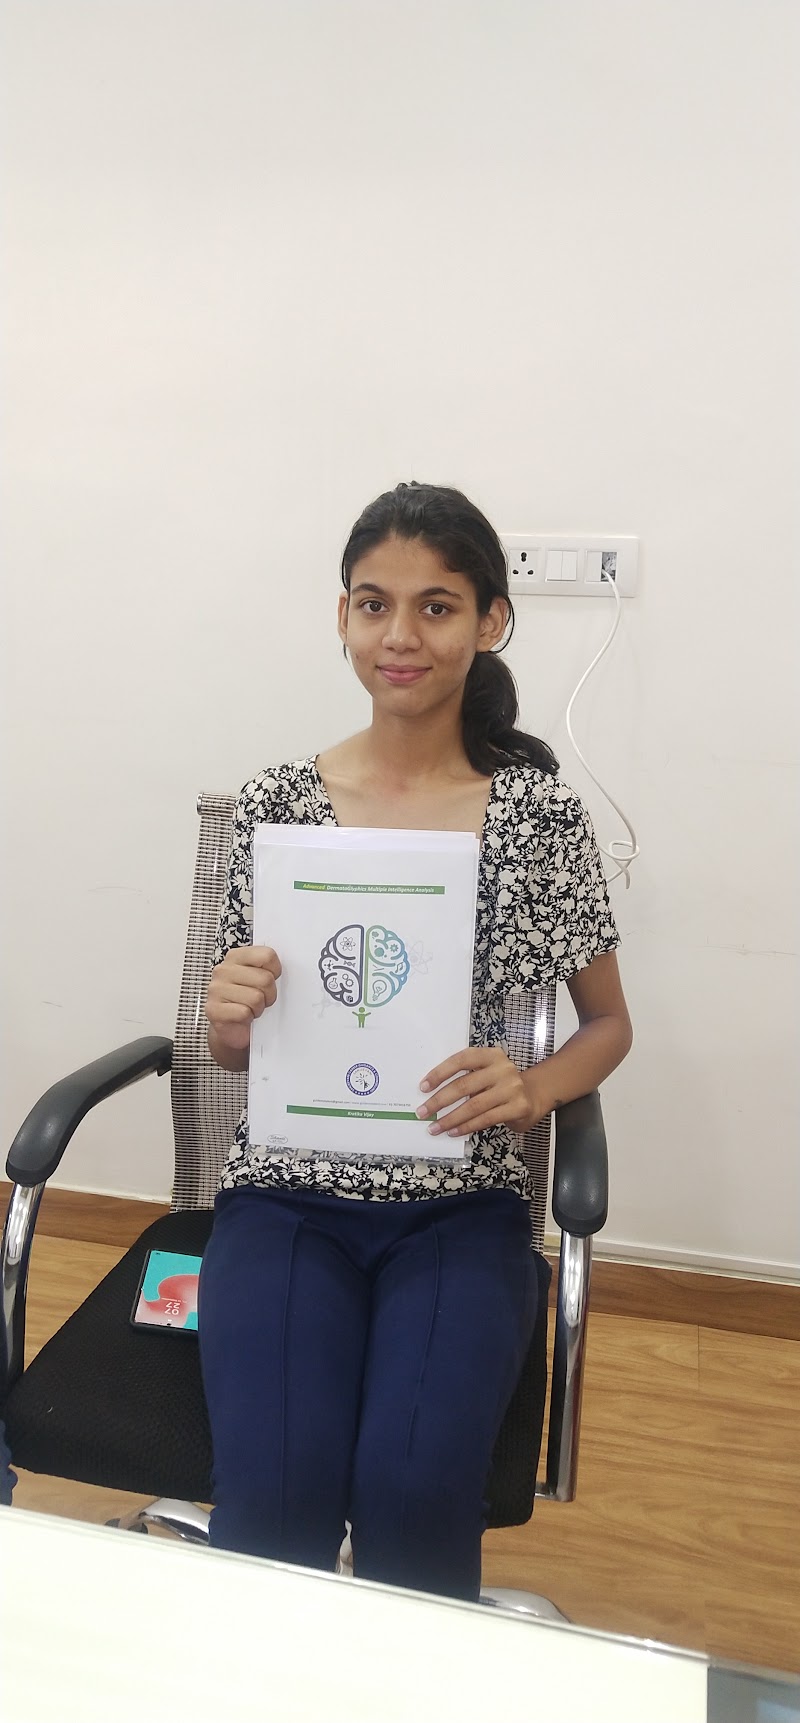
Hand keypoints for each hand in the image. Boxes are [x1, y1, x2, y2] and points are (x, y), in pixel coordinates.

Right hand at [205, 945, 282, 1052]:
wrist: (232, 1027)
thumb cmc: (247, 1000)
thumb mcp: (259, 979)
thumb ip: (269, 968)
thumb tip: (289, 967)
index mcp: (236, 957)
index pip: (267, 955)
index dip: (275, 971)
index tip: (271, 979)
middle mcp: (223, 970)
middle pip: (265, 979)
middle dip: (269, 994)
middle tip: (261, 999)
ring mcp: (216, 989)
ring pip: (256, 998)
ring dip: (258, 1008)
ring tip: (251, 1008)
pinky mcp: (214, 1009)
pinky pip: (244, 1012)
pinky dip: (248, 1018)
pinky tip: (243, 1017)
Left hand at [416, 1046, 539, 1138]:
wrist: (533, 1096)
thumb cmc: (501, 1085)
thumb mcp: (486, 1073)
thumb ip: (466, 1077)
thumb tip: (432, 1093)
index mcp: (491, 1055)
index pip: (461, 1060)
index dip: (440, 1073)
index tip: (423, 1087)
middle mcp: (502, 1069)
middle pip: (464, 1085)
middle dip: (439, 1100)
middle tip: (423, 1111)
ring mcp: (512, 1088)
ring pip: (473, 1105)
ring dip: (450, 1118)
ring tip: (435, 1127)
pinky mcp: (517, 1107)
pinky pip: (486, 1119)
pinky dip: (466, 1127)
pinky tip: (454, 1131)